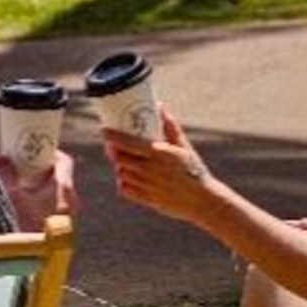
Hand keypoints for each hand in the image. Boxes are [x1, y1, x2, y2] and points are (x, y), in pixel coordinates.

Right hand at [0, 150, 78, 231]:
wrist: (35, 259)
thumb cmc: (25, 225)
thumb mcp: (12, 195)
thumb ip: (6, 173)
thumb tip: (2, 158)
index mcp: (64, 188)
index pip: (64, 161)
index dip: (50, 152)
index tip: (35, 151)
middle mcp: (72, 201)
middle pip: (61, 176)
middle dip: (43, 169)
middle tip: (25, 167)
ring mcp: (70, 215)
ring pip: (59, 193)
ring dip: (43, 186)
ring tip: (23, 186)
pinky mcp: (64, 228)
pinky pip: (57, 206)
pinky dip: (45, 201)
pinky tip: (28, 206)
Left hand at [103, 106, 215, 224]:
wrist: (203, 200)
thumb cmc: (194, 170)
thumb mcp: (184, 147)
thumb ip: (171, 127)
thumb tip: (160, 106)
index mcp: (159, 154)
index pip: (128, 143)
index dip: (113, 137)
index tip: (104, 131)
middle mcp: (150, 170)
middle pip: (120, 159)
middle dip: (114, 151)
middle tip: (113, 146)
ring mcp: (147, 186)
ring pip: (122, 174)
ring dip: (120, 166)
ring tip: (122, 161)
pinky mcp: (147, 200)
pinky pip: (126, 190)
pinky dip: (124, 183)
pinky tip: (129, 178)